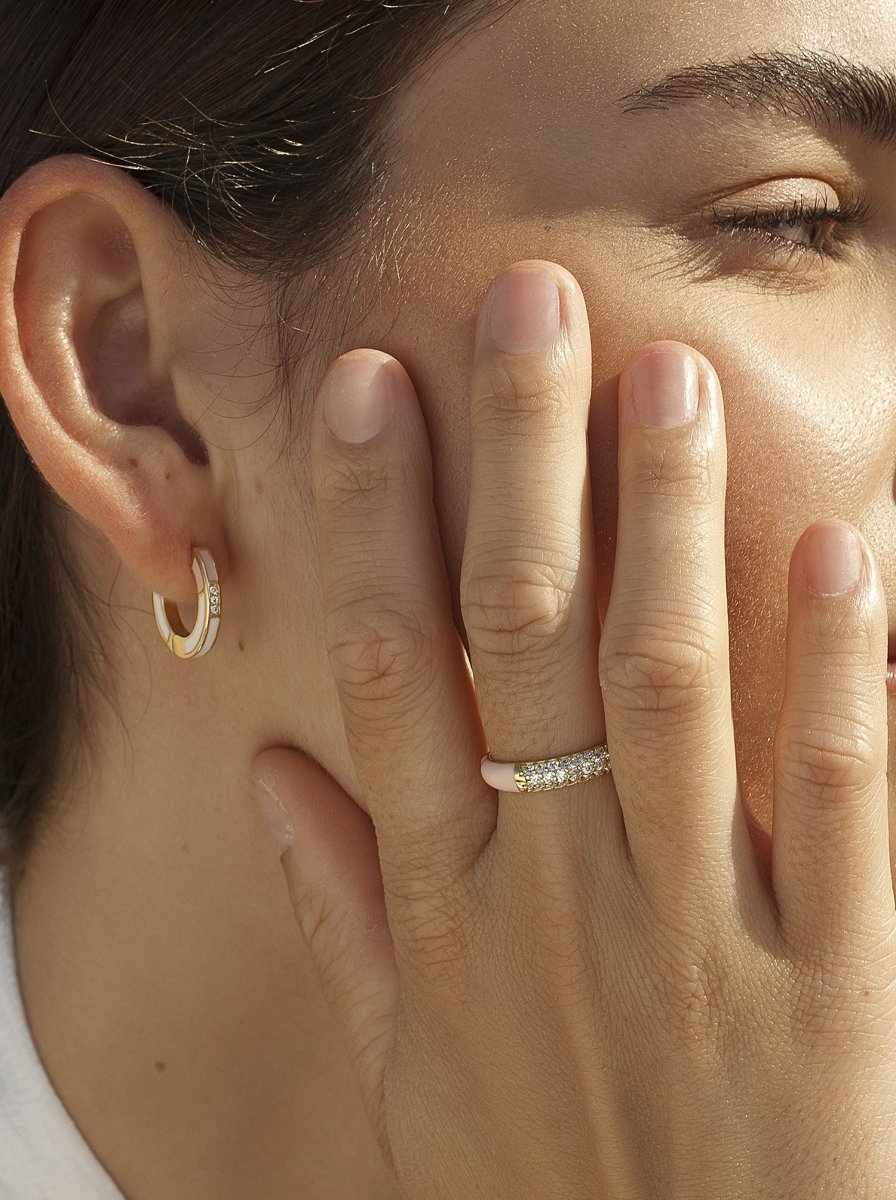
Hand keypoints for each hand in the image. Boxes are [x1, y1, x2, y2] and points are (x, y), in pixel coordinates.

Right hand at [250, 260, 895, 1197]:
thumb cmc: (542, 1195)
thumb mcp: (404, 1076)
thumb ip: (339, 917)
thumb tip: (267, 773)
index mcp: (450, 912)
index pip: (390, 669)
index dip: (373, 518)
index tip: (369, 388)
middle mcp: (557, 895)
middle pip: (524, 638)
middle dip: (518, 462)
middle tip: (526, 306)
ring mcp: (695, 934)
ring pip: (670, 685)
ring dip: (662, 523)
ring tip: (661, 376)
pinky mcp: (833, 985)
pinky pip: (834, 800)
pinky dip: (835, 664)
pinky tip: (835, 538)